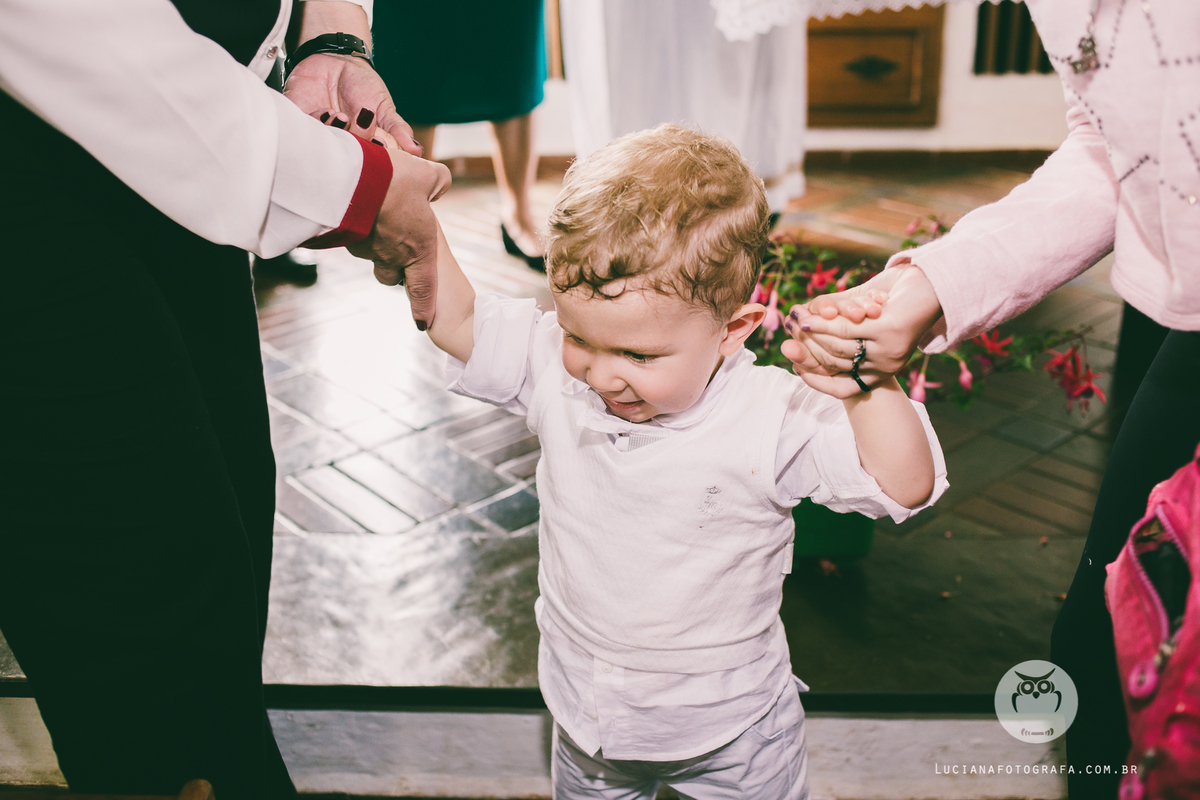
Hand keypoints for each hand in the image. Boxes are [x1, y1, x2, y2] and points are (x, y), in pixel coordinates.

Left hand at [284, 53, 421, 154]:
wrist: (333, 58)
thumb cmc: (361, 85)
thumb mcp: (384, 107)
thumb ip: (398, 130)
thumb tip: (417, 152)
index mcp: (363, 147)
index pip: (372, 161)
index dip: (376, 155)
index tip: (380, 143)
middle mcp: (342, 145)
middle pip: (349, 156)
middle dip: (357, 141)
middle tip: (362, 123)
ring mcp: (322, 136)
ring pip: (328, 146)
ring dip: (337, 132)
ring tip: (342, 116)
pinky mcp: (301, 123)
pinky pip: (307, 131)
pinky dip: (319, 121)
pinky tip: (326, 111)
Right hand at [347, 148, 451, 327]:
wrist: (346, 179)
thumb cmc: (393, 180)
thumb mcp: (426, 175)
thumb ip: (438, 182)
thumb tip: (439, 184)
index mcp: (417, 247)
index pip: (423, 287)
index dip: (423, 307)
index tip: (422, 324)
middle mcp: (389, 255)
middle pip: (390, 277)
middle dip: (394, 272)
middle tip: (395, 253)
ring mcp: (362, 248)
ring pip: (368, 254)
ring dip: (371, 240)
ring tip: (372, 210)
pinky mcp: (339, 237)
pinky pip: (349, 235)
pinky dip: (353, 222)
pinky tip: (353, 200)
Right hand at [781, 266, 942, 397]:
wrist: (929, 284)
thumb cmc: (893, 302)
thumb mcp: (862, 322)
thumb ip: (837, 331)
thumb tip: (801, 337)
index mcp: (882, 372)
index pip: (842, 388)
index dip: (815, 380)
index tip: (795, 368)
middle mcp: (887, 367)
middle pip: (834, 365)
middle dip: (806, 351)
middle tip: (788, 340)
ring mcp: (889, 351)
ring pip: (837, 346)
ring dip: (813, 332)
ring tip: (796, 322)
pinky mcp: (888, 331)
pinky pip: (845, 329)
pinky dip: (823, 321)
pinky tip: (809, 316)